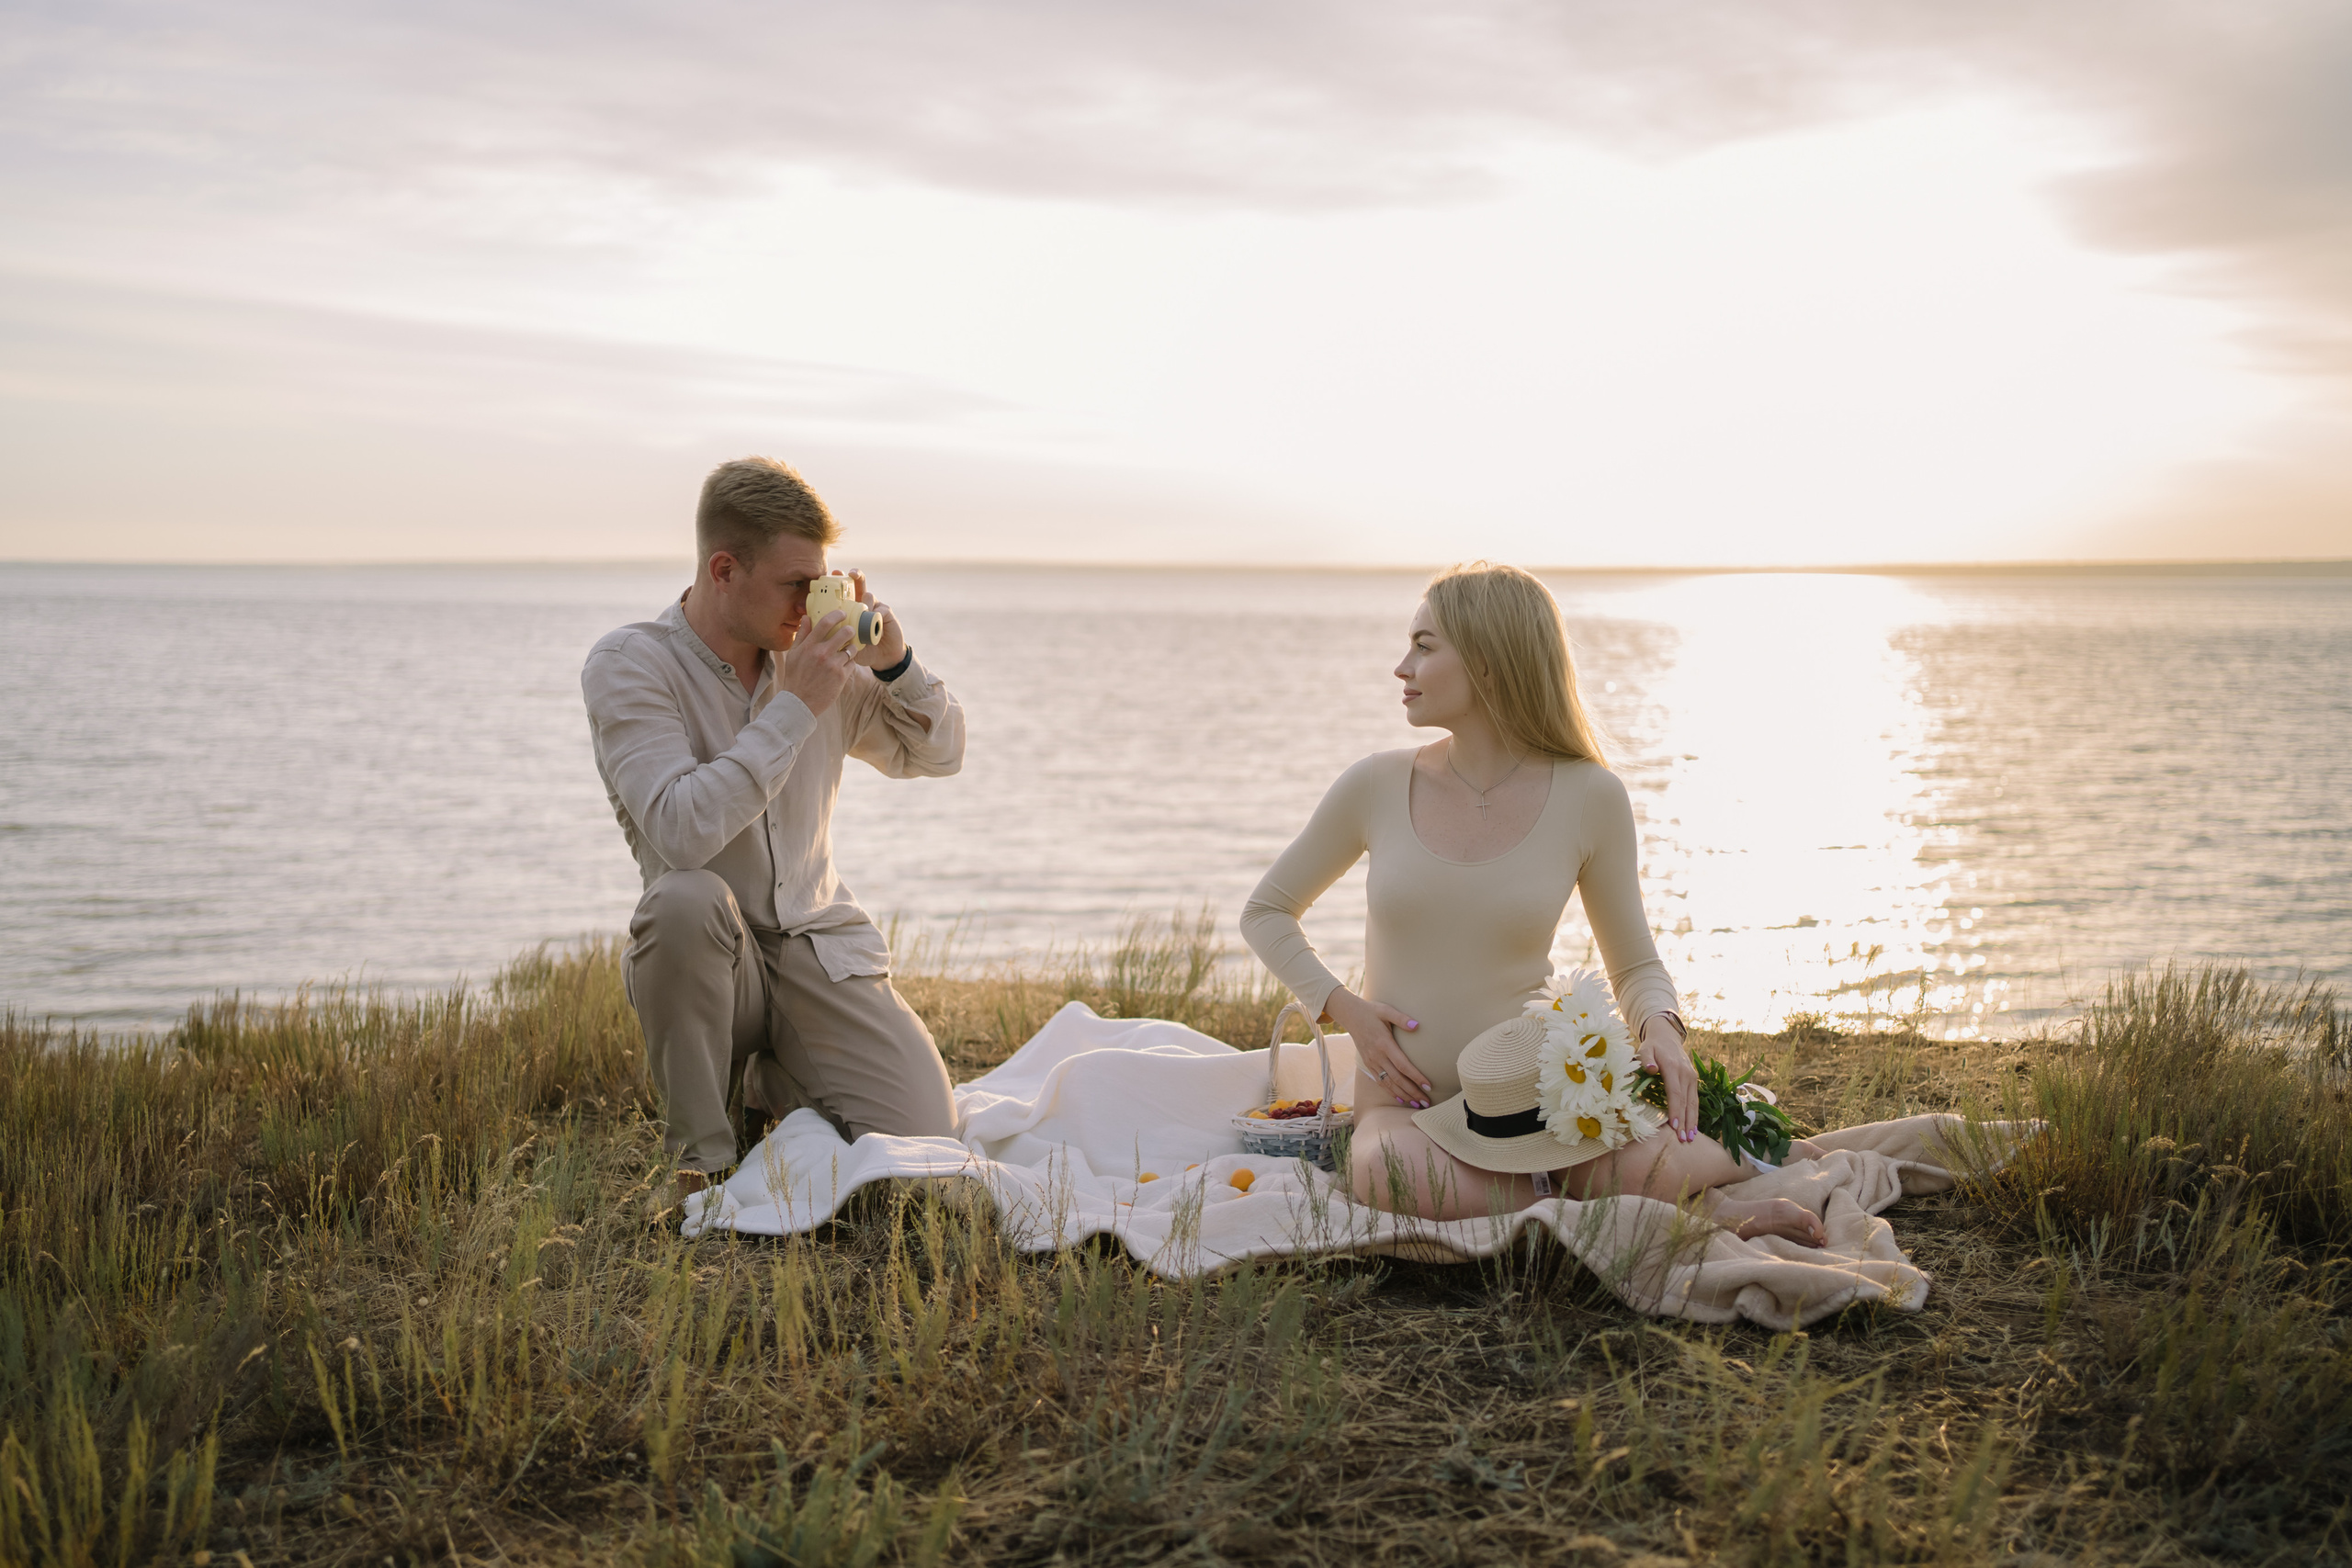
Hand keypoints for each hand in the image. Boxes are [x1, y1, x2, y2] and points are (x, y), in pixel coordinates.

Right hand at [774, 609, 857, 714]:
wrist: (800, 702)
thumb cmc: (795, 677)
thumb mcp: (793, 654)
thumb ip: (801, 635)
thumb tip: (807, 617)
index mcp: (808, 646)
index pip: (825, 622)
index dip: (837, 615)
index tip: (842, 613)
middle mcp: (821, 653)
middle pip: (845, 632)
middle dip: (850, 630)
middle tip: (850, 632)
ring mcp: (833, 664)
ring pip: (852, 648)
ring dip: (851, 649)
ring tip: (845, 653)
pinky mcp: (841, 676)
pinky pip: (852, 663)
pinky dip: (849, 664)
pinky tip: (842, 667)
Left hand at [842, 570, 907, 669]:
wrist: (882, 657)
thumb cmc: (861, 648)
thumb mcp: (845, 640)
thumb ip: (833, 632)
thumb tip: (812, 623)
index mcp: (851, 608)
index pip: (845, 590)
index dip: (840, 580)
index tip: (834, 572)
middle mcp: (864, 603)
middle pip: (860, 584)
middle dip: (856, 575)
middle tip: (851, 573)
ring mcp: (875, 607)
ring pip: (869, 596)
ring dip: (865, 601)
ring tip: (863, 610)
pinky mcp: (886, 613)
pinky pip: (881, 609)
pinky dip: (877, 614)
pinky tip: (876, 621)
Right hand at [1322, 987, 1430, 1108]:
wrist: (1350, 1015)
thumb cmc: (1371, 1011)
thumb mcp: (1386, 1010)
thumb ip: (1401, 1018)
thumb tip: (1417, 1025)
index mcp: (1384, 1044)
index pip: (1403, 1065)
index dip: (1416, 1077)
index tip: (1428, 1086)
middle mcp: (1377, 1056)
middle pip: (1397, 1079)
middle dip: (1413, 1092)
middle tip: (1426, 1102)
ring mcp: (1372, 1062)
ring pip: (1389, 1084)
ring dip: (1403, 1095)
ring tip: (1417, 1104)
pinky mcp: (1368, 1064)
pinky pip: (1380, 1082)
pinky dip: (1391, 1092)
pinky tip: (1401, 1098)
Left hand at [1640, 1015, 1698, 1142]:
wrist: (1667, 1037)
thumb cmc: (1652, 1046)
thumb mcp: (1645, 1048)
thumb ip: (1645, 1058)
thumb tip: (1651, 1069)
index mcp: (1673, 1068)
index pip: (1675, 1093)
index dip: (1675, 1110)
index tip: (1674, 1126)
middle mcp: (1686, 1074)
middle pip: (1686, 1102)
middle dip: (1685, 1122)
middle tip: (1684, 1140)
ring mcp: (1692, 1078)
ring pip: (1693, 1103)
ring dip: (1692, 1121)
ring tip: (1691, 1138)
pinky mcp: (1693, 1081)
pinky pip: (1695, 1100)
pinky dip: (1694, 1115)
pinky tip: (1693, 1128)